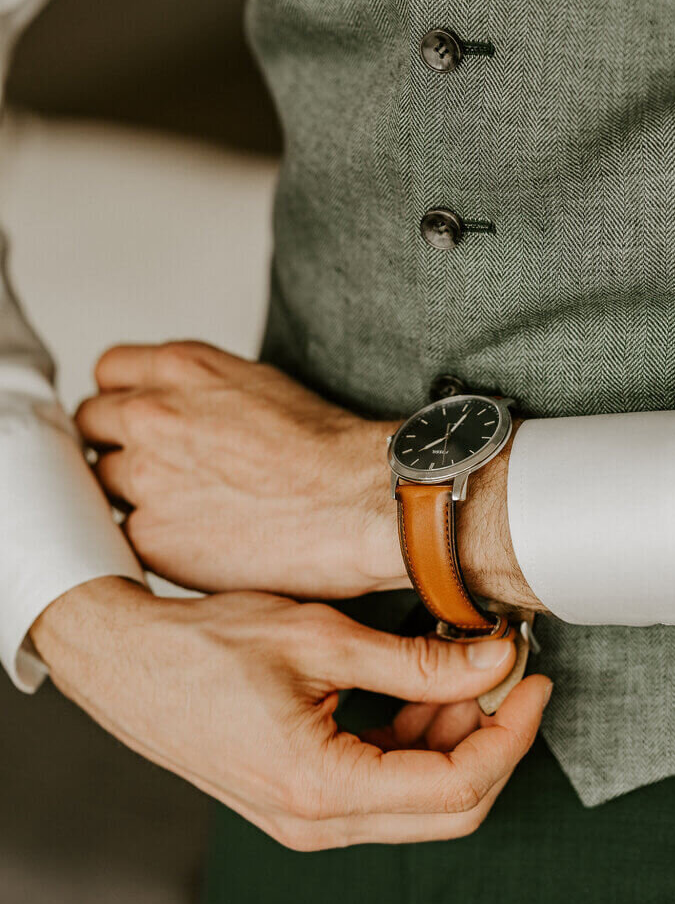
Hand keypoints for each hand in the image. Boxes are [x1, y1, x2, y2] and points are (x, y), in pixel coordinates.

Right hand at [31, 578, 551, 849]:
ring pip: (416, 795)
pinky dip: (412, 738)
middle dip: (488, 736)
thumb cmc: (206, 646)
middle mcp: (318, 822)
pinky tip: (415, 685)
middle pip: (446, 805)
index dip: (511, 733)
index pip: (458, 786)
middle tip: (502, 670)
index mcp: (324, 788)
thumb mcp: (320, 638)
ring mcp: (307, 817)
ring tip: (452, 663)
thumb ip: (417, 658)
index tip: (534, 681)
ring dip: (450, 734)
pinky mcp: (300, 798)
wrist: (127, 662)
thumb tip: (494, 657)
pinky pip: (381, 784)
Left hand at [75, 342, 406, 596]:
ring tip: (179, 504)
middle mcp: (150, 415)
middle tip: (154, 465)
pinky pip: (123, 532)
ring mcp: (143, 477)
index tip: (136, 419)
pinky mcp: (150, 535)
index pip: (107, 372)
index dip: (124, 398)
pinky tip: (189, 536)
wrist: (354, 500)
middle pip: (91, 423)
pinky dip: (149, 536)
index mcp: (178, 367)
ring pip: (101, 481)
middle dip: (116, 442)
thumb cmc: (323, 446)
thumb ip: (195, 387)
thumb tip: (171, 404)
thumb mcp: (254, 381)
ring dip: (129, 491)